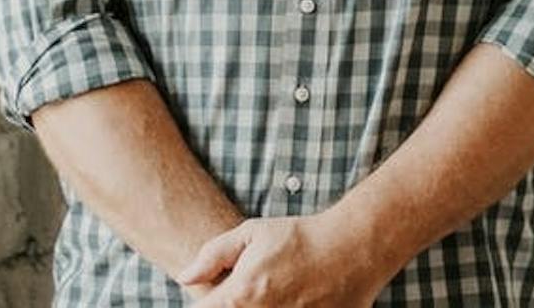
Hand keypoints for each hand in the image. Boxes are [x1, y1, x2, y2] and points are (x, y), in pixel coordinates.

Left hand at [175, 214, 385, 306]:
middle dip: (233, 305)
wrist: (350, 249)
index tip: (218, 295)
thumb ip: (213, 255)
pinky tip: (289, 302)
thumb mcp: (253, 233)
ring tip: (271, 294)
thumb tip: (183, 277)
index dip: (208, 303)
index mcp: (241, 295)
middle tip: (252, 291)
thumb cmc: (299, 238)